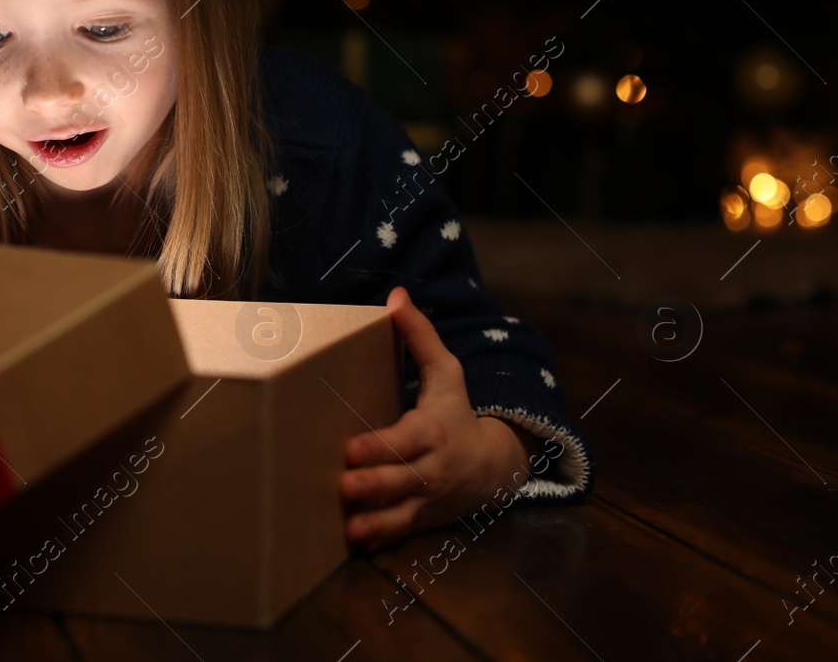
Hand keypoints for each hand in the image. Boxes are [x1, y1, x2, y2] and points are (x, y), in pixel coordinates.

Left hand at [338, 286, 531, 550]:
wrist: (497, 465)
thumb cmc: (459, 412)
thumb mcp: (447, 373)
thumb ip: (419, 336)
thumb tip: (395, 295)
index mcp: (433, 431)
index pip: (405, 441)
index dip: (379, 448)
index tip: (350, 449)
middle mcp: (432, 469)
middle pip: (400, 481)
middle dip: (371, 486)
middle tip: (339, 487)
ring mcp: (427, 499)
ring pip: (399, 516)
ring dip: (372, 522)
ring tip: (343, 525)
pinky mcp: (421, 521)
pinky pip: (398, 535)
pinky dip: (377, 539)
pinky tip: (349, 542)